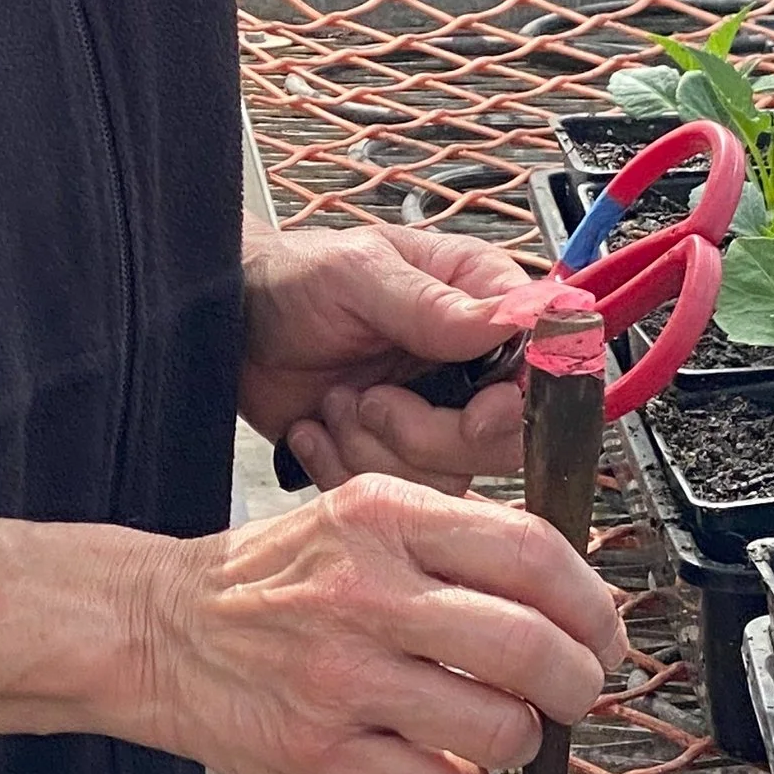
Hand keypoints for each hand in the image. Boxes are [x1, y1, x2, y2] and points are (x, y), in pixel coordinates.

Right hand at [127, 474, 626, 773]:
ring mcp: (344, 677)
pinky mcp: (322, 754)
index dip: (592, 603)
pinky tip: (446, 764)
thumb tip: (568, 593)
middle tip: (577, 692)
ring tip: (501, 728)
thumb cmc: (272, 580)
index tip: (603, 632)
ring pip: (499, 727)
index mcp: (384, 517)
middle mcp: (367, 591)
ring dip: (523, 739)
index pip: (532, 551)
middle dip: (580, 682)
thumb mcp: (359, 514)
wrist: (160, 629)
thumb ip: (457, 542)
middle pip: (532, 645)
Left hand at [240, 215, 533, 493]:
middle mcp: (470, 364)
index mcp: (480, 301)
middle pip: (506, 438)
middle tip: (374, 400)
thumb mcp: (358, 274)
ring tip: (335, 403)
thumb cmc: (293, 280)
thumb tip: (516, 317)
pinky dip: (348, 469)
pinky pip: (403, 499)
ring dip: (378, 448)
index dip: (519, 401)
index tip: (478, 411)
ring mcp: (435, 417)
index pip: (544, 362)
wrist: (228, 327)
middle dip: (433, 434)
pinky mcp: (397, 459)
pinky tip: (317, 429)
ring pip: (453, 476)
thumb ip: (435, 304)